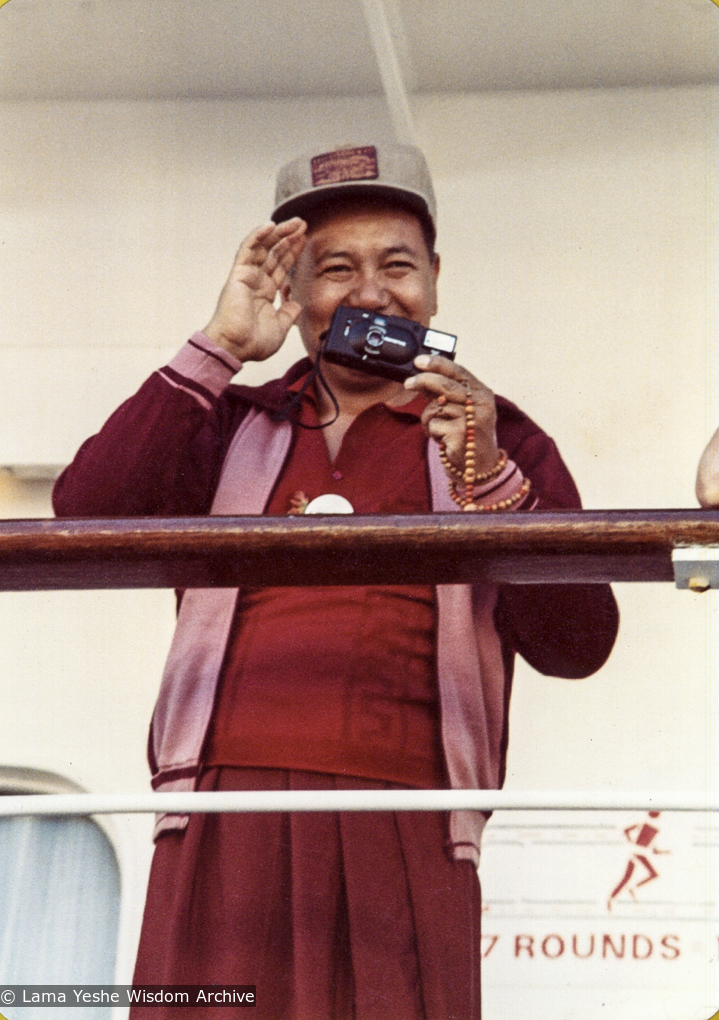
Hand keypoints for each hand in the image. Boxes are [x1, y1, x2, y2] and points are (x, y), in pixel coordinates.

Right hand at [203, 218, 306, 361]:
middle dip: (289, 238)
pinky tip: (270, 225)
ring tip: (294, 222)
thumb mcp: (280, 329)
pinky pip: (248, 249)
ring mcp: (246, 276)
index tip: (304, 240)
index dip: (292, 253)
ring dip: (278, 233)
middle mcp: (255, 282)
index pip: (280, 267)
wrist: (235, 347)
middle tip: (302, 224)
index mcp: (264, 293)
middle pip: (274, 253)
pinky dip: (258, 236)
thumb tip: (296, 304)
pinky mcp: (238, 274)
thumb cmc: (251, 343)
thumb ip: (288, 314)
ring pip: (263, 247)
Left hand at [404, 355, 499, 475]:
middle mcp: (481, 405)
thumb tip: (421, 376)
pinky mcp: (460, 435)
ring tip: (440, 429)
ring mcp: (471, 420)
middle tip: (408, 383)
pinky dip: (432, 432)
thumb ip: (444, 393)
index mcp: (483, 394)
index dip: (437, 364)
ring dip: (429, 418)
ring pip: (435, 407)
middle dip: (423, 381)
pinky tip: (443, 440)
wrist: (479, 469)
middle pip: (445, 385)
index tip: (419, 361)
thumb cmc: (467, 436)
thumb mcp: (461, 410)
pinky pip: (433, 425)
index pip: (459, 371)